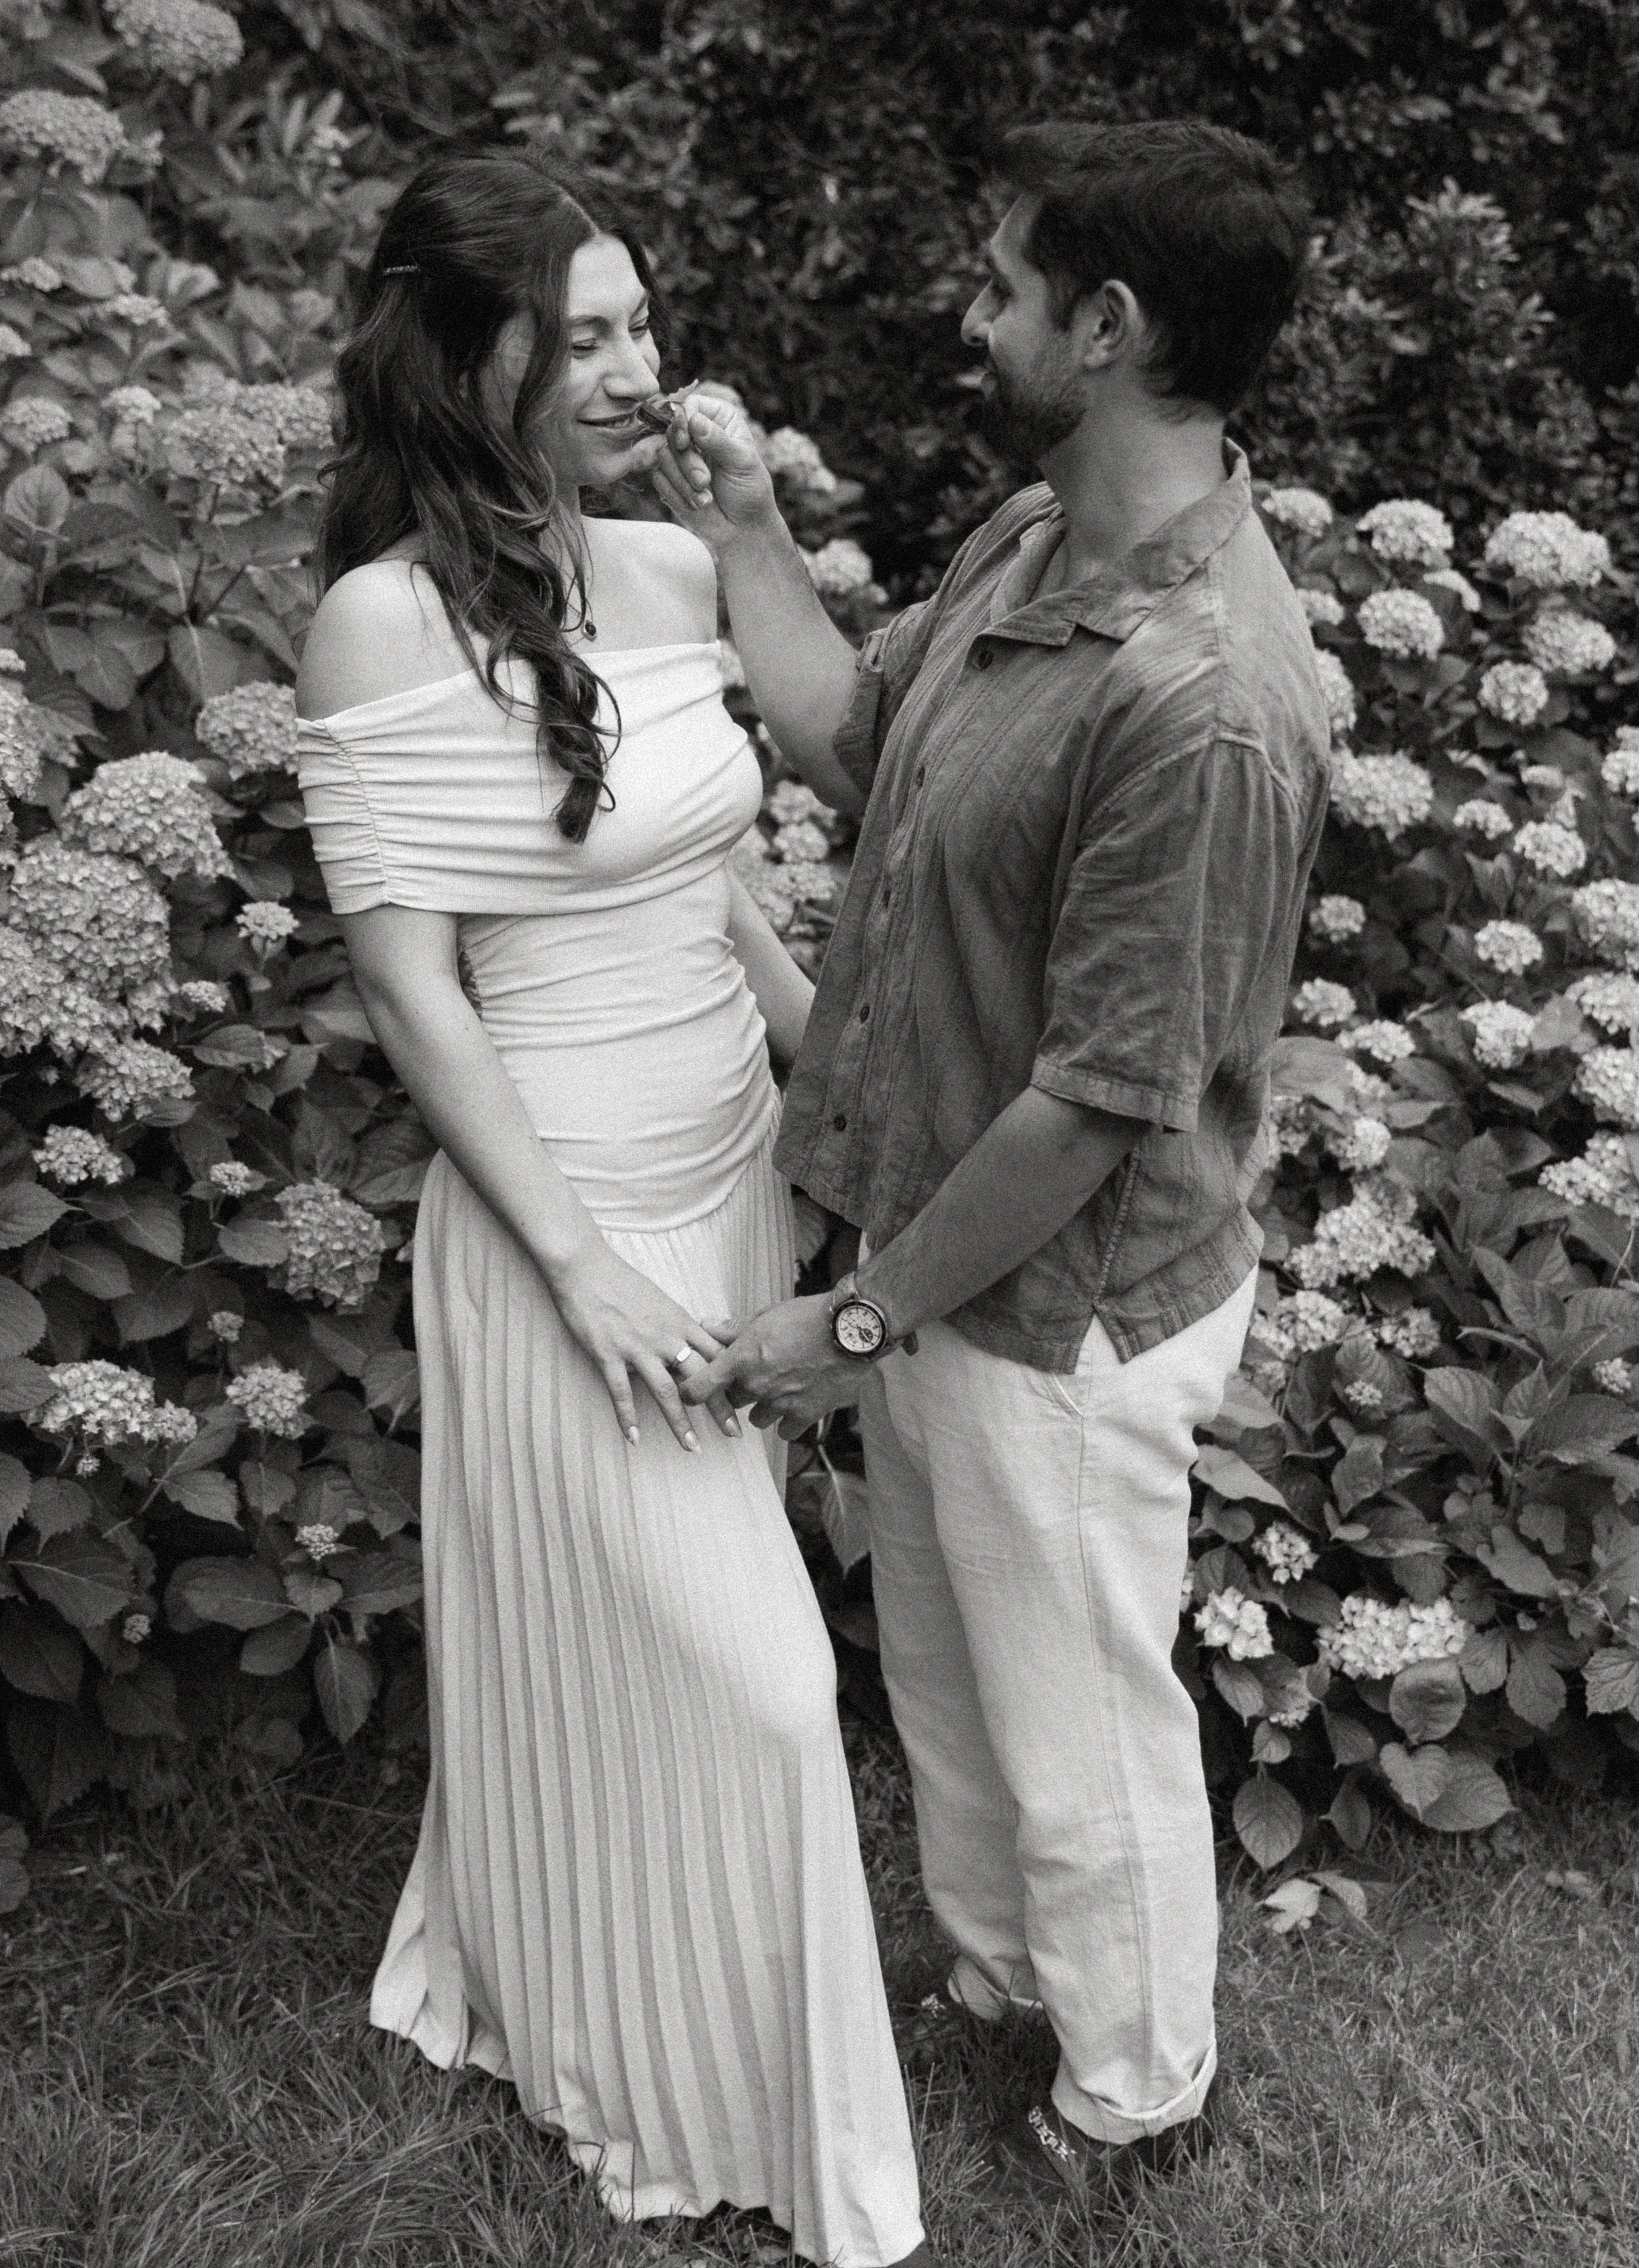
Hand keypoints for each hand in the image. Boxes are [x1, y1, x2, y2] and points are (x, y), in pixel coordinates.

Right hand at [547, 1239, 740, 1451]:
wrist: (585, 1268)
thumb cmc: (623, 1282)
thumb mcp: (662, 1302)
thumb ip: (679, 1327)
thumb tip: (697, 1345)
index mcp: (681, 1322)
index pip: (717, 1355)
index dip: (735, 1379)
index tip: (749, 1399)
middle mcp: (665, 1337)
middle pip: (701, 1376)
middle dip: (720, 1407)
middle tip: (734, 1434)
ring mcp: (637, 1347)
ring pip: (666, 1391)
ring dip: (680, 1422)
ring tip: (692, 1447)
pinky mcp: (608, 1354)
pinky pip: (621, 1392)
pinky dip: (628, 1418)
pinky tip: (634, 1439)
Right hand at [649, 390, 777, 554]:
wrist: (742, 528)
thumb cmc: (750, 492)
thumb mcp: (742, 463)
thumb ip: (718, 441)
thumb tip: (694, 420)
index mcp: (718, 418)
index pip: (689, 405)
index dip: (681, 422)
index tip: (684, 442)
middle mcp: (696, 432)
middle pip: (671, 431)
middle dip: (685, 460)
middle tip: (704, 481)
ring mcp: (680, 455)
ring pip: (661, 455)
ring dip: (682, 480)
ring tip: (705, 496)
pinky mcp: (669, 477)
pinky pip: (658, 478)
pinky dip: (676, 493)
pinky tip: (697, 503)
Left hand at [678, 1294, 868, 1439]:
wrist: (850, 1329)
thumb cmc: (807, 1317)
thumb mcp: (765, 1316)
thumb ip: (731, 1328)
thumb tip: (705, 1325)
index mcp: (741, 1359)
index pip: (697, 1388)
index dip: (690, 1392)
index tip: (692, 1392)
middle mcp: (756, 1385)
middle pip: (731, 1402)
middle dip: (739, 1392)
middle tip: (755, 1376)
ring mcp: (781, 1402)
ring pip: (758, 1419)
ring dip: (764, 1407)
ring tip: (780, 1388)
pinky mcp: (806, 1414)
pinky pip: (785, 1431)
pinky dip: (788, 1421)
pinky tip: (796, 1405)